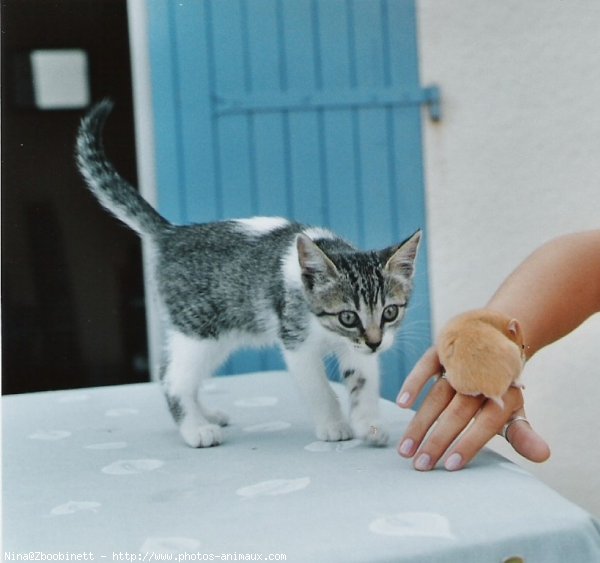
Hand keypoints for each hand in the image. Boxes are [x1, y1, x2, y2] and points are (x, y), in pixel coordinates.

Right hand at [396, 346, 550, 470]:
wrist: (498, 335)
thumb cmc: (501, 385)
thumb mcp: (513, 408)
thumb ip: (522, 434)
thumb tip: (544, 456)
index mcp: (504, 394)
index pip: (486, 423)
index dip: (469, 444)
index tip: (450, 466)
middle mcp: (482, 377)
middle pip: (458, 412)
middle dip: (437, 439)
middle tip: (420, 464)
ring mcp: (460, 362)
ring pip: (438, 395)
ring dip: (420, 422)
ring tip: (405, 448)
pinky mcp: (442, 349)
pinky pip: (426, 366)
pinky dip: (414, 383)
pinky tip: (402, 404)